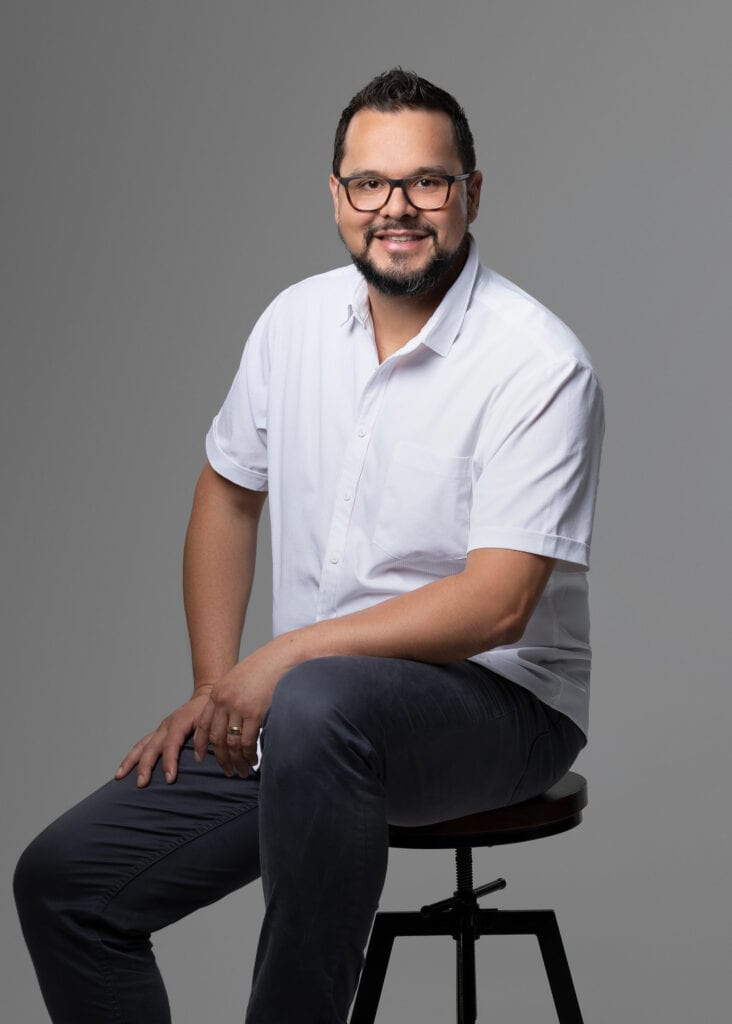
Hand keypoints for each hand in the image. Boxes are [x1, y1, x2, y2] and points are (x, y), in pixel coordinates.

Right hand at [115, 689, 212, 787]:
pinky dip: (132, 757)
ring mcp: (161, 729)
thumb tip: (209, 757)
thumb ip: (209, 738)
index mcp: (181, 722)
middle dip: (146, 766)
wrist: (207, 694)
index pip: (172, 744)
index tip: (170, 780)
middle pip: (152, 747)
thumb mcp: (213, 722)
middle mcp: (167, 725)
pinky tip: (123, 769)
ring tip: (119, 777)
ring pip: (141, 745)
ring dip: (130, 761)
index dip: (170, 762)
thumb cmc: (212, 710)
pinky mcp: (159, 732)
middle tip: (142, 784)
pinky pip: (142, 744)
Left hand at [194, 641, 293, 777]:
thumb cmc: (266, 667)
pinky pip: (247, 741)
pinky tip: (253, 760)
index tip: (201, 758)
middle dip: (221, 759)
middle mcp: (224, 701)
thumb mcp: (240, 679)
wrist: (283, 657)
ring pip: (231, 743)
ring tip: (242, 771)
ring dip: (237, 761)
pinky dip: (249, 754)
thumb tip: (230, 720)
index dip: (201, 744)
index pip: (204, 725)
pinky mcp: (255, 713)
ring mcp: (238, 707)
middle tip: (228, 770)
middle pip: (216, 738)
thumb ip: (231, 698)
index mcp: (217, 693)